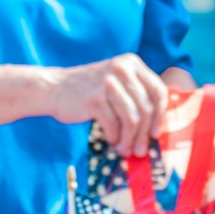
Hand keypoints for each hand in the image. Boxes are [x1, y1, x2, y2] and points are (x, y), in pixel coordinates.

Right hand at [48, 54, 169, 155]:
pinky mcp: (94, 99)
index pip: (158, 91)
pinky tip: (112, 142)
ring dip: (130, 140)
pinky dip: (115, 137)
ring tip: (125, 150)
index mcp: (131, 63)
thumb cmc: (89, 91)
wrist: (54, 88)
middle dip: (144, 134)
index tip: (156, 133)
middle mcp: (122, 69)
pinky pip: (114, 124)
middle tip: (141, 150)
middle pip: (146, 107)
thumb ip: (136, 95)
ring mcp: (108, 83)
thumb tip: (156, 128)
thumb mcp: (116, 83)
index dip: (160, 115)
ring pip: (132, 119)